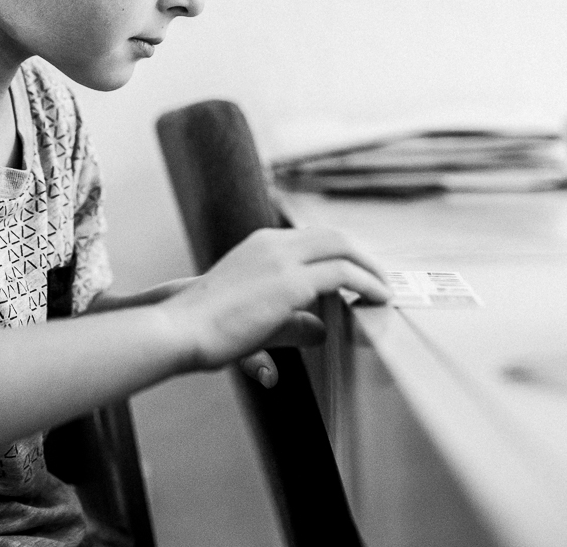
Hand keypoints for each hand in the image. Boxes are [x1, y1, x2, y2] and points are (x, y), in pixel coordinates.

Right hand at [162, 226, 390, 374]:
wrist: (182, 328)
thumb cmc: (207, 327)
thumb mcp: (256, 317)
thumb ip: (291, 321)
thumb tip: (321, 330)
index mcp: (261, 244)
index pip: (313, 238)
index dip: (341, 253)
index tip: (358, 272)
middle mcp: (274, 243)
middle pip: (333, 236)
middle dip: (362, 255)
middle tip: (379, 278)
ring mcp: (282, 259)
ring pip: (343, 248)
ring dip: (370, 267)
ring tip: (384, 290)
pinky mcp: (291, 282)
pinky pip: (344, 275)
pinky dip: (367, 284)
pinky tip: (378, 299)